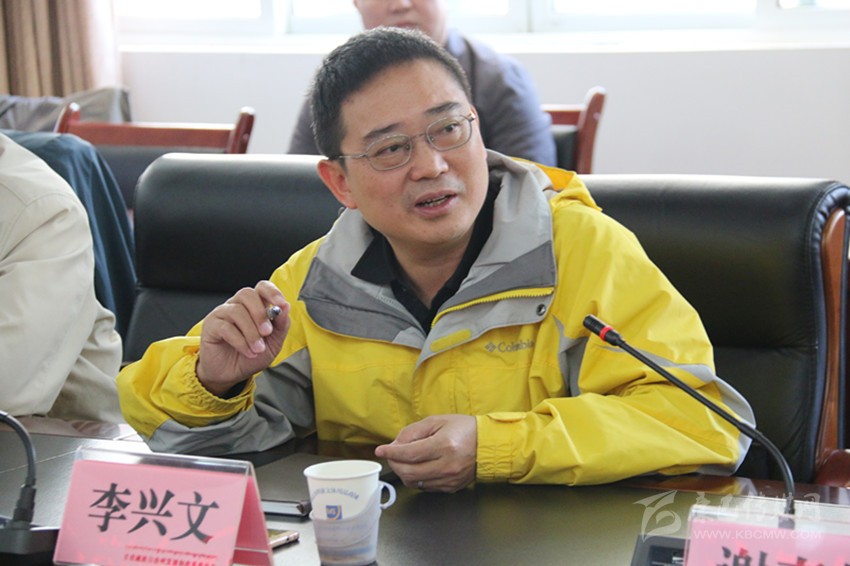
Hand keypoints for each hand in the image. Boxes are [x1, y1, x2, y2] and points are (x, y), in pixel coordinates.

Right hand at [196, 280, 289, 395]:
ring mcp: (222, 314)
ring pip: (237, 311)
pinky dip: (240, 341)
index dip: (272, 293)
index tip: (281, 304)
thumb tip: (286, 307)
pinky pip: (225, 327)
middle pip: (247, 294)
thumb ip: (281, 326)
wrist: (232, 374)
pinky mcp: (211, 326)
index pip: (262, 288)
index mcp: (254, 306)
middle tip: (267, 332)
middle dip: (260, 313)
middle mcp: (237, 305)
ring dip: (251, 332)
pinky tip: (248, 352)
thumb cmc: (252, 355)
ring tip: (258, 349)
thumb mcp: (273, 343)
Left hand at [375, 414, 476, 492]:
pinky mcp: (452, 487)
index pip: (409, 453)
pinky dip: (416, 478)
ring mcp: (450, 479)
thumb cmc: (464, 429)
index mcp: (444, 445)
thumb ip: (414, 432)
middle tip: (391, 455)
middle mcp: (447, 465)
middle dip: (394, 463)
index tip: (381, 450)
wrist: (489, 445)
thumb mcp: (438, 421)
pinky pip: (425, 487)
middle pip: (408, 472)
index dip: (391, 452)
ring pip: (414, 482)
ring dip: (403, 472)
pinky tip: (418, 467)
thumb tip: (395, 444)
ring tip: (403, 460)